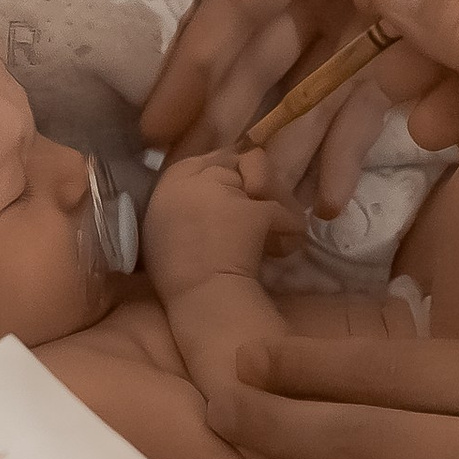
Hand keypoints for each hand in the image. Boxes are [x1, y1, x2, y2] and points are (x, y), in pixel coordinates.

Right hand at [139, 147, 291, 300]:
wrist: (198, 300)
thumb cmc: (181, 274)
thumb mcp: (169, 223)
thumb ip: (191, 196)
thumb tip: (223, 187)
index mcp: (171, 179)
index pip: (215, 157)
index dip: (235, 177)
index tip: (242, 200)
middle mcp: (195, 175)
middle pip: (245, 160)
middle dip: (261, 186)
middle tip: (261, 219)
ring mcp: (225, 190)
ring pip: (268, 177)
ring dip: (278, 202)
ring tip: (273, 234)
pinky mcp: (253, 210)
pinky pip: (285, 212)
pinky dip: (290, 232)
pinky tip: (281, 251)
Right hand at [141, 0, 458, 212]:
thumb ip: (451, 3)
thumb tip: (369, 10)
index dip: (211, 51)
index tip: (162, 121)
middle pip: (288, 22)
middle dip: (238, 102)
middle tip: (184, 172)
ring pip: (325, 66)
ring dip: (293, 135)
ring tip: (254, 197)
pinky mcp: (437, 37)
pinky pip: (379, 90)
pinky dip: (357, 141)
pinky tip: (329, 197)